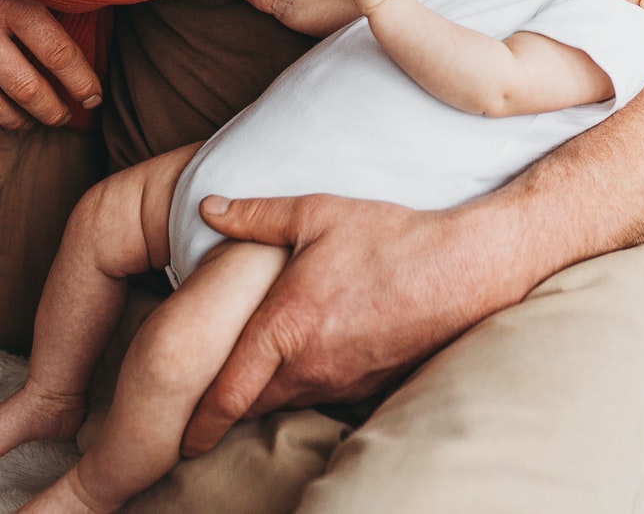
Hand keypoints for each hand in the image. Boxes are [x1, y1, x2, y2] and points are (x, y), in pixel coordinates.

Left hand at [178, 194, 531, 455]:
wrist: (466, 267)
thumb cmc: (391, 237)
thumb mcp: (319, 212)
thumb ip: (257, 215)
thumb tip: (209, 206)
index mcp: (286, 325)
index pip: (227, 393)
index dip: (197, 421)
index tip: (178, 436)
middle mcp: (310, 364)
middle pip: (252, 404)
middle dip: (226, 406)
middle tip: (200, 401)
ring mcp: (343, 380)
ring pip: (288, 400)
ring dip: (267, 393)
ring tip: (251, 376)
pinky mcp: (370, 385)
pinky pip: (324, 393)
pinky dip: (306, 384)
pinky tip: (309, 359)